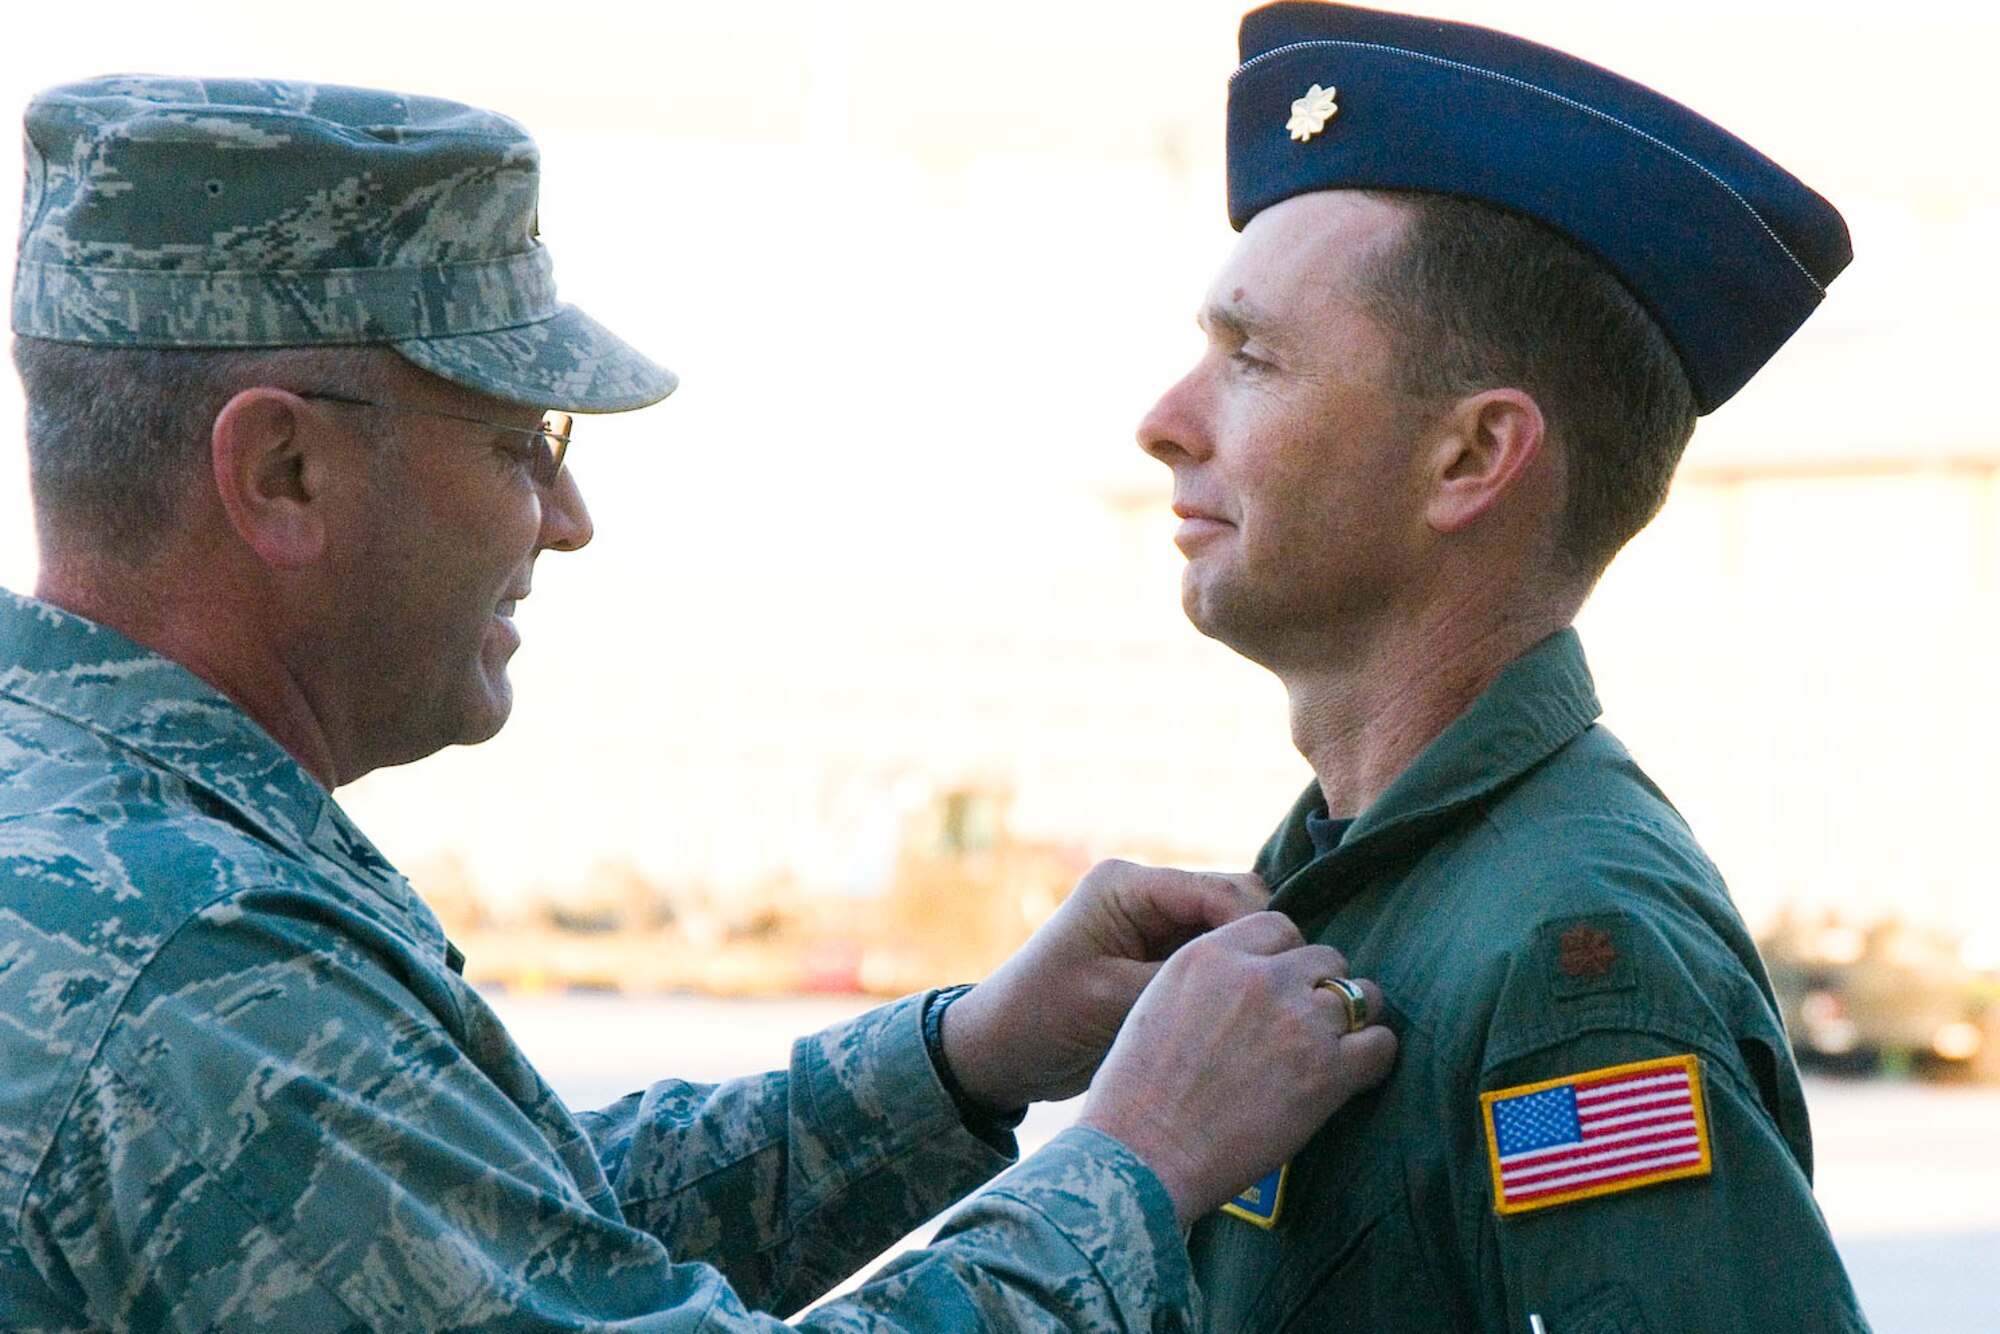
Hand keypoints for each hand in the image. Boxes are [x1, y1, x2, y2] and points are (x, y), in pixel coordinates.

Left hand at [940, 859, 1267, 1110]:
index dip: (1258, 930)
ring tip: (1268, 1011)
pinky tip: (1247, 1018)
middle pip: (1234, 904)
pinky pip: (1214, 959)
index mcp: (1128, 885)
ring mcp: (1154, 926)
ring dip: (1247, 966)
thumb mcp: (1113, 999)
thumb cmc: (1043, 1019)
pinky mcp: (1159, 959)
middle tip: (1279, 999)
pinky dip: (1232, 983)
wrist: (999, 1053)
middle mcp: (1146, 895)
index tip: (1282, 979)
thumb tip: (1256, 978)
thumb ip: (1183, 981)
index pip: (1219, 890)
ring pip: (1230, 933)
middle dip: (1259, 946)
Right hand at [1076, 912, 1397, 1228]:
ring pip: (1361, 996)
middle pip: (1324, 958)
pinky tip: (1358, 1073)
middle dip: (1320, 987)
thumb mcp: (1158, 1003)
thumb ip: (1209, 981)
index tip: (1282, 986)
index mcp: (1211, 955)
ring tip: (1339, 1047)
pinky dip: (1375, 1057)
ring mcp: (1298, 1021)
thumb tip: (1246, 988)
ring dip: (1353, 1019)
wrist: (1143, 1154)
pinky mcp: (1327, 1071)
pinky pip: (1380, 1045)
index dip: (1286, 958)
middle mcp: (1259, 977)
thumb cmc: (1137, 1093)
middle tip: (1308, 1024)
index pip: (1278, 927)